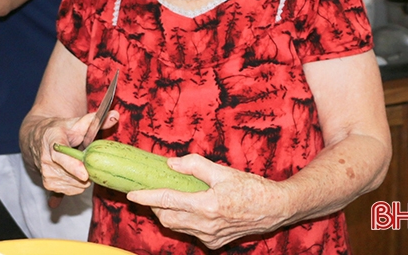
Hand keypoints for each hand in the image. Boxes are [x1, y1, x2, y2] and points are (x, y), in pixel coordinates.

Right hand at [27, 110, 119, 195]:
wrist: (38, 139)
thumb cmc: (59, 131)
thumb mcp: (75, 123)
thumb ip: (95, 120)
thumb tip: (115, 115)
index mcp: (51, 140)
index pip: (61, 156)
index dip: (73, 166)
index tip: (84, 174)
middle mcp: (45, 159)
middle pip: (72, 174)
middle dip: (86, 169)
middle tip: (88, 159)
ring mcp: (46, 174)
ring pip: (75, 184)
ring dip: (82, 178)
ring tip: (79, 164)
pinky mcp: (48, 185)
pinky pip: (72, 190)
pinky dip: (77, 183)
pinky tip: (74, 172)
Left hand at [126, 154, 288, 249]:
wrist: (275, 208)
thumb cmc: (251, 187)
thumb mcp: (222, 171)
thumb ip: (194, 165)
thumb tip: (171, 164)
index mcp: (206, 206)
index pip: (167, 200)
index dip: (147, 197)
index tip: (132, 194)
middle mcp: (206, 225)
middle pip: (167, 218)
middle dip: (155, 206)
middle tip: (152, 192)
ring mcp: (211, 237)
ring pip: (178, 227)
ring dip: (168, 214)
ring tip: (167, 198)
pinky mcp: (215, 242)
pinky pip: (191, 232)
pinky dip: (184, 221)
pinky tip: (189, 209)